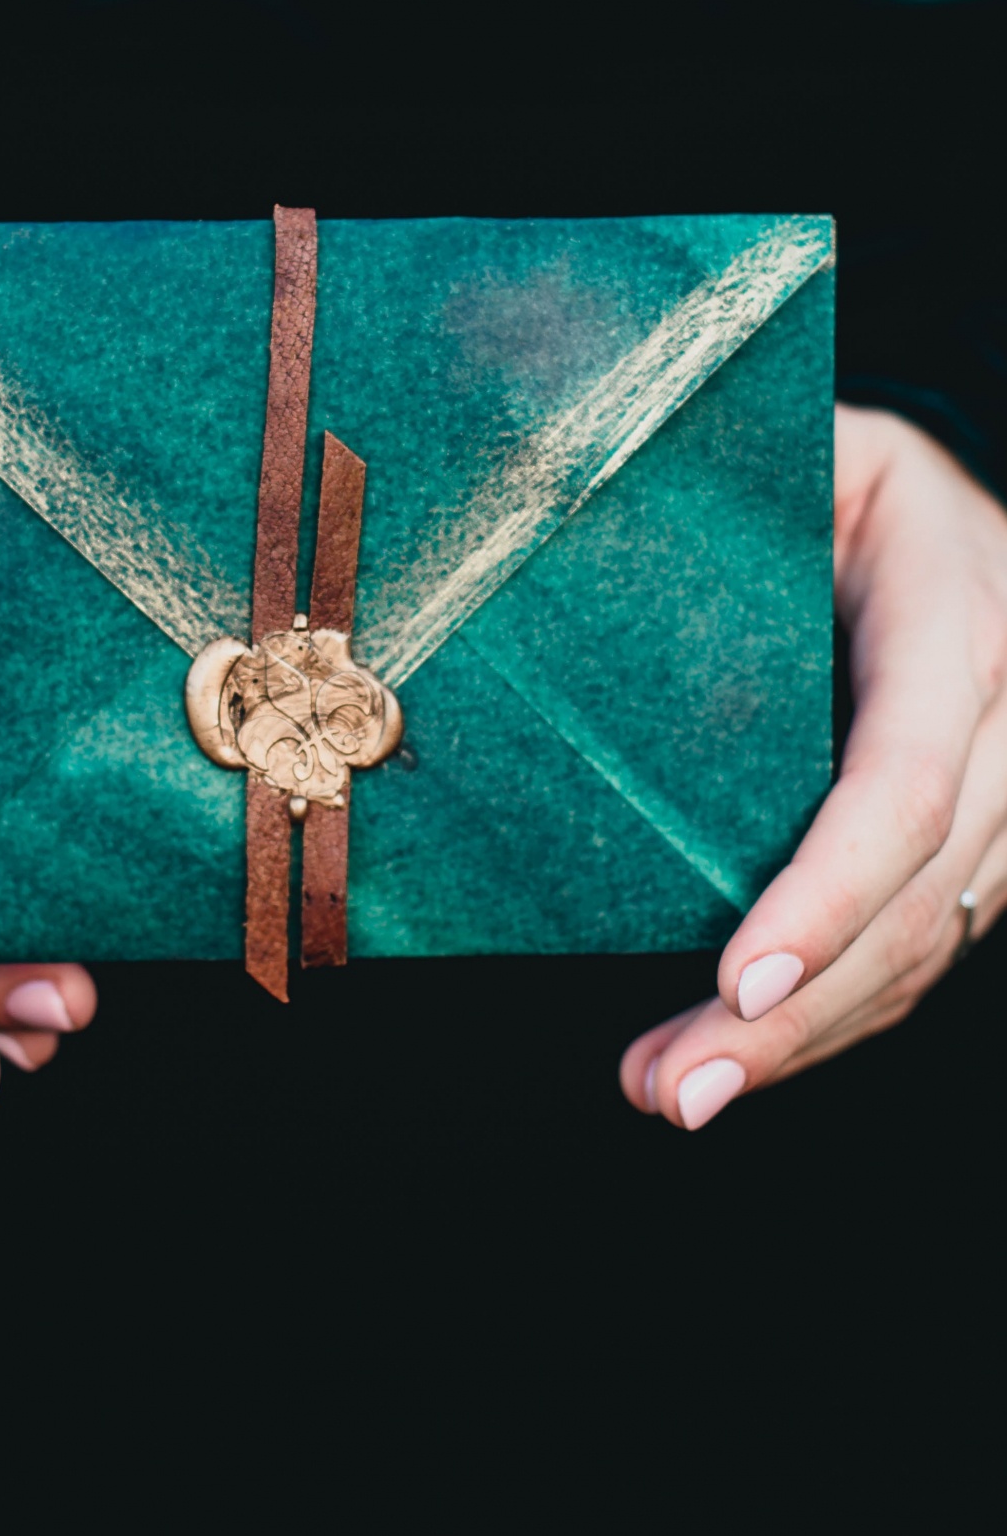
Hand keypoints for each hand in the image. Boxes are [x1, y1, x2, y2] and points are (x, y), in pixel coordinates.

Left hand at [620, 406, 1006, 1129]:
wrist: (949, 506)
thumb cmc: (843, 472)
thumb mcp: (811, 447)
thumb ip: (728, 489)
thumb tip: (570, 508)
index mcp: (959, 619)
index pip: (903, 785)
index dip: (826, 895)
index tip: (734, 982)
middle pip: (920, 900)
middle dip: (797, 1015)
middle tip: (672, 1086)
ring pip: (932, 945)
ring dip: (809, 1041)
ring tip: (675, 1088)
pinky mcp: (993, 844)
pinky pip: (930, 946)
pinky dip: (839, 1014)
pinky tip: (746, 1052)